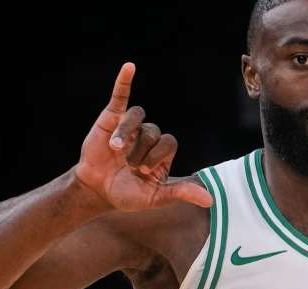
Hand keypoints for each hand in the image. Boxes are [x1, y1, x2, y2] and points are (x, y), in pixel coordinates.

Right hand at [74, 62, 211, 211]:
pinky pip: (120, 95)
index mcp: (163, 152)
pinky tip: (129, 67)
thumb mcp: (156, 197)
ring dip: (126, 133)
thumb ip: (181, 193)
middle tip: (129, 167)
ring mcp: (131, 126)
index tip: (144, 172)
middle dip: (140, 152)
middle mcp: (149, 136)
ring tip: (115, 149)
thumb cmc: (128, 194)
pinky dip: (124, 81)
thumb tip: (210, 200)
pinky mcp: (112, 118)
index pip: (170, 142)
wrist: (97, 191)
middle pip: (153, 132)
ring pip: (137, 117)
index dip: (158, 155)